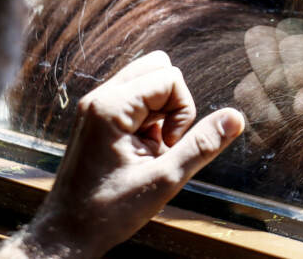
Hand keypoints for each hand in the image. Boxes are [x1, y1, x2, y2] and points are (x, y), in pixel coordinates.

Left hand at [19, 51, 243, 256]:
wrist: (67, 234)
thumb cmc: (107, 212)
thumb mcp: (164, 180)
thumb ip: (202, 145)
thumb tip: (235, 117)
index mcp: (110, 107)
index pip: (170, 78)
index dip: (182, 112)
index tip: (168, 147)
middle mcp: (99, 98)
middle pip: (157, 68)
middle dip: (172, 103)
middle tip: (162, 142)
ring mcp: (96, 107)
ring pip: (147, 81)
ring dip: (161, 111)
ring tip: (150, 147)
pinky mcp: (98, 117)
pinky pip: (136, 99)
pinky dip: (148, 119)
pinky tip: (140, 150)